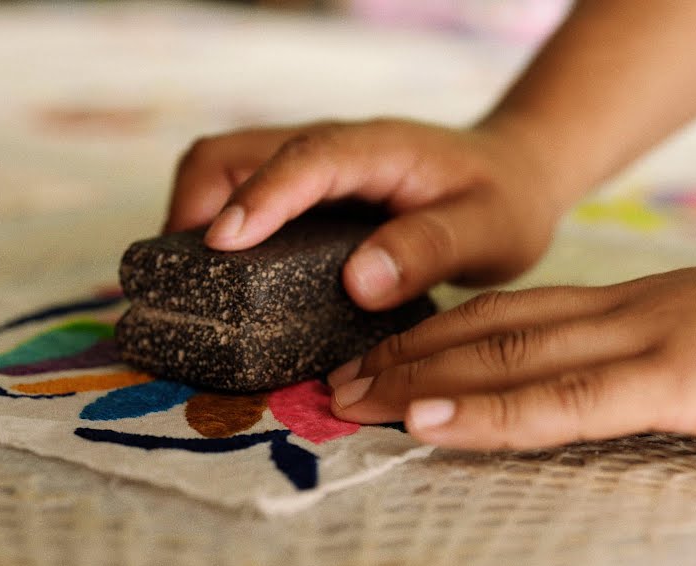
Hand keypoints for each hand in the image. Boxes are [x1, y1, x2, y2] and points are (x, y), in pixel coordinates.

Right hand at [164, 118, 562, 310]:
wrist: (511, 175)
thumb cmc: (501, 202)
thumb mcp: (489, 233)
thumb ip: (430, 250)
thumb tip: (360, 281)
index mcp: (374, 149)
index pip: (302, 160)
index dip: (258, 199)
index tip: (222, 246)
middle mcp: (328, 147)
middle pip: (230, 154)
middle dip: (194, 209)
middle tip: (184, 284)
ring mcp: (306, 166)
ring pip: (221, 171)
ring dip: (193, 220)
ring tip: (189, 288)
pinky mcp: (298, 190)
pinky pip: (236, 195)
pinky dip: (213, 230)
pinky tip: (219, 282)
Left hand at [327, 253, 695, 454]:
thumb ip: (674, 370)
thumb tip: (638, 399)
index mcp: (645, 308)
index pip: (523, 316)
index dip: (444, 337)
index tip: (385, 362)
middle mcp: (632, 311)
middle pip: (495, 326)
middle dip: (407, 354)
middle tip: (335, 381)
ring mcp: (652, 338)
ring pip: (508, 353)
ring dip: (419, 377)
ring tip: (348, 400)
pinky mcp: (682, 376)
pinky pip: (564, 398)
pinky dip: (486, 410)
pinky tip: (425, 419)